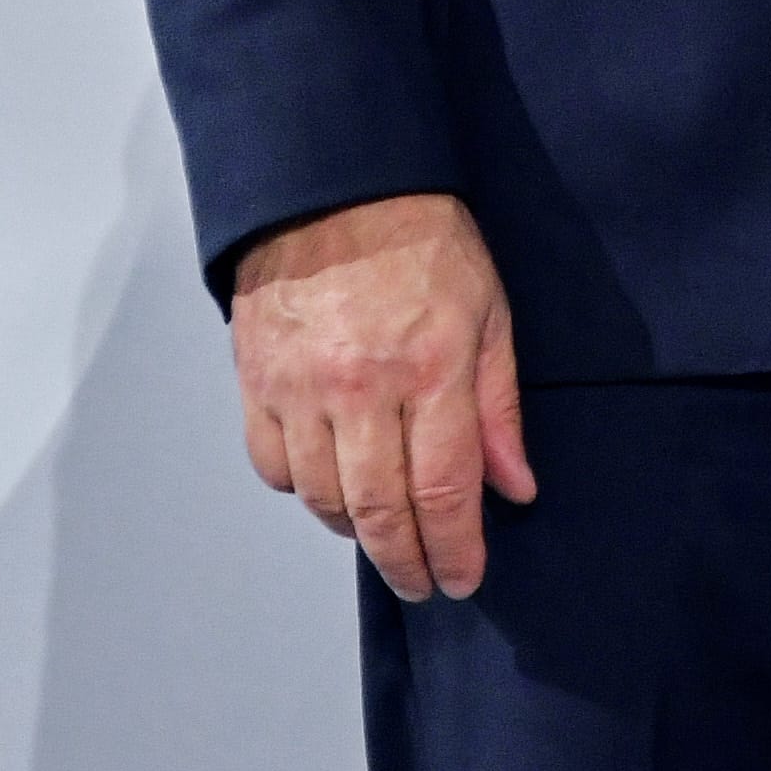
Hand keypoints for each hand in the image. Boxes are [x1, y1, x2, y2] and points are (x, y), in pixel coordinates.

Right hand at [226, 191, 536, 600]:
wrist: (334, 188)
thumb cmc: (421, 241)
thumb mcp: (488, 314)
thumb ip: (499, 407)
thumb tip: (513, 486)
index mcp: (430, 368)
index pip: (443, 489)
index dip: (454, 547)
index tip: (462, 577)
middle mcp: (361, 387)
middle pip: (379, 510)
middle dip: (406, 560)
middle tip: (421, 582)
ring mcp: (300, 388)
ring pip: (323, 498)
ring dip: (355, 530)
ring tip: (382, 533)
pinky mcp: (256, 381)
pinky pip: (273, 466)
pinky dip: (302, 489)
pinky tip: (329, 485)